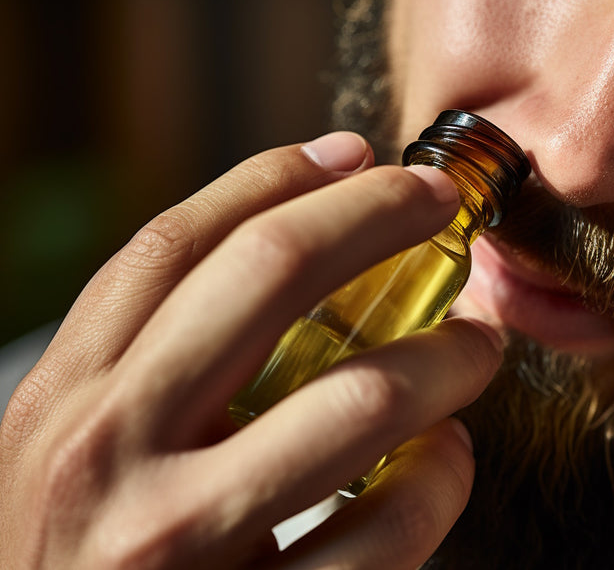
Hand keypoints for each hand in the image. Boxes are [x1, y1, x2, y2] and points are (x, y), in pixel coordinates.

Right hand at [0, 132, 501, 567]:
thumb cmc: (81, 567)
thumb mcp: (78, 457)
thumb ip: (158, 369)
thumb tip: (299, 253)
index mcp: (64, 402)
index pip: (174, 246)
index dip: (278, 179)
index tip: (357, 157)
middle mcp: (109, 456)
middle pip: (268, 275)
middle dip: (377, 218)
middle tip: (440, 208)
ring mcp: (183, 542)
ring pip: (359, 400)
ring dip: (445, 357)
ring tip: (476, 351)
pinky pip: (391, 524)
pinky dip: (443, 480)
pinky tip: (446, 464)